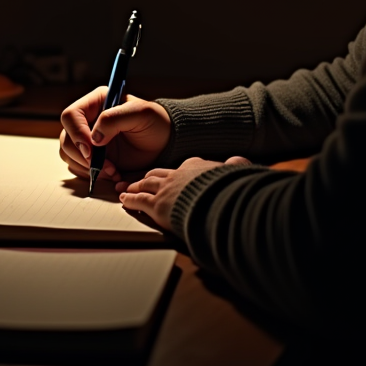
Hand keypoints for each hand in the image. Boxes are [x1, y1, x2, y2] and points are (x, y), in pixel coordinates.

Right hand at [59, 88, 171, 184]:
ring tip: (111, 170)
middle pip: (66, 137)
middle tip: (102, 165)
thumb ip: (114, 118)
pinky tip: (112, 173)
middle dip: (82, 155)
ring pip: (68, 154)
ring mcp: (88, 139)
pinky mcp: (92, 156)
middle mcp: (87, 120)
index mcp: (96, 102)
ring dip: (86, 167)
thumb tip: (94, 137)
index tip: (91, 148)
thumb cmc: (156, 123)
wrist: (164, 143)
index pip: (71, 116)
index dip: (77, 133)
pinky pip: (78, 167)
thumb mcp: (141, 113)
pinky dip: (91, 174)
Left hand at [118, 156, 251, 230]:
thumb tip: (241, 160)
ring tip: (128, 189)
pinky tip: (124, 200)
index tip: (172, 174)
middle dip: (148, 178)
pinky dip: (130, 199)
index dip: (174, 172)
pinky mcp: (157, 205)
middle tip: (141, 180)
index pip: (182, 167)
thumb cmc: (227, 189)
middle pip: (158, 174)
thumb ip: (236, 165)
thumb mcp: (235, 171)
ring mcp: (166, 189)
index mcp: (196, 167)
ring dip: (135, 186)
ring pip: (145, 185)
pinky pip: (139, 200)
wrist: (218, 199)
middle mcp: (178, 175)